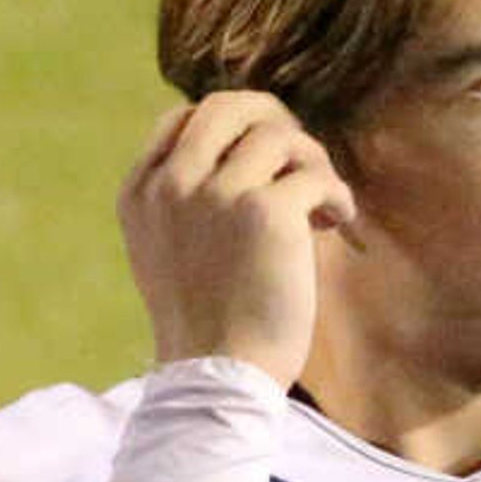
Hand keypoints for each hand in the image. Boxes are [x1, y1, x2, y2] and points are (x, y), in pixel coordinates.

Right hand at [116, 91, 351, 389]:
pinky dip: (337, 196)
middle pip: (228, 106)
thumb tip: (248, 148)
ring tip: (322, 203)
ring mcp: (215, 193)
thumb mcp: (166, 250)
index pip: (183, 119)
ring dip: (312, 162)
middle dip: (275, 122)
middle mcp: (171, 183)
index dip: (231, 129)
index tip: (260, 161)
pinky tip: (339, 222)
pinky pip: (316, 174)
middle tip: (301, 158)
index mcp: (141, 192)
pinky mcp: (265, 211)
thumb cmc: (205, 322)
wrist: (218, 375)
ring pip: (279, 135)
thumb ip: (184, 198)